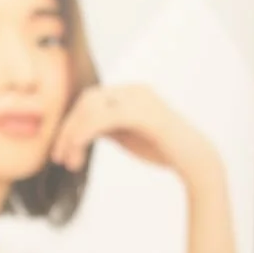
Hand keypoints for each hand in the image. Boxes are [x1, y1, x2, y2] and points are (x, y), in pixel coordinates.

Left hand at [50, 84, 220, 184]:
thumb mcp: (124, 133)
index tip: (60, 153)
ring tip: (69, 162)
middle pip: (86, 102)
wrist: (195, 161)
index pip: (88, 101)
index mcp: (129, 92)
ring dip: (73, 136)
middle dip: (67, 131)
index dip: (69, 125)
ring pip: (91, 109)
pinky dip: (85, 131)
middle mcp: (134, 90)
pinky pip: (104, 117)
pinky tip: (77, 147)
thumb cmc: (160, 149)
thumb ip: (103, 125)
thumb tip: (74, 129)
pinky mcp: (144, 113)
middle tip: (59, 159)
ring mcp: (140, 99)